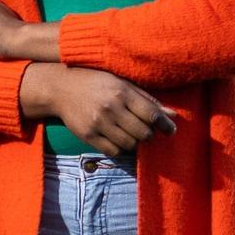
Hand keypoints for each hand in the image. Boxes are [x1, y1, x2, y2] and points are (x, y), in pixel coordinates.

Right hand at [41, 64, 174, 159]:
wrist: (61, 88)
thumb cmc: (97, 82)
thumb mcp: (122, 84)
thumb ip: (147, 99)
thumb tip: (173, 115)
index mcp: (122, 92)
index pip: (151, 114)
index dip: (165, 125)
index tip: (171, 130)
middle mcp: (111, 108)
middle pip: (143, 133)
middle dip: (149, 134)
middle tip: (146, 131)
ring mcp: (98, 123)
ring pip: (129, 144)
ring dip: (135, 142)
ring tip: (132, 134)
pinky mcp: (88, 135)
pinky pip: (113, 151)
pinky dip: (120, 149)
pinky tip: (119, 140)